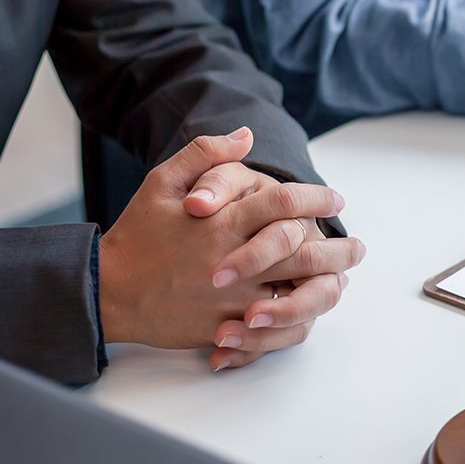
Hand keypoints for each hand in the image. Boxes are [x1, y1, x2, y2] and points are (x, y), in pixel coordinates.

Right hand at [98, 128, 358, 369]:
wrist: (107, 291)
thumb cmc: (138, 234)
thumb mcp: (162, 183)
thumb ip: (205, 154)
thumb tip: (246, 134)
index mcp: (222, 222)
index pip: (284, 204)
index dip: (317, 198)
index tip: (335, 199)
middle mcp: (233, 260)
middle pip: (303, 252)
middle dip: (338, 248)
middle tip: (357, 246)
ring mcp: (231, 298)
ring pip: (296, 293)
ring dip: (329, 284)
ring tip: (344, 277)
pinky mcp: (226, 327)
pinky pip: (275, 328)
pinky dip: (300, 318)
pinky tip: (313, 307)